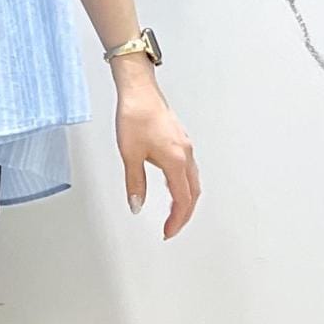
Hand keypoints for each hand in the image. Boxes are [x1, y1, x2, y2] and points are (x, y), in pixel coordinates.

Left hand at [112, 66, 198, 238]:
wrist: (139, 90)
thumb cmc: (135, 116)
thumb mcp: (130, 155)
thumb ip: (135, 183)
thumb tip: (136, 204)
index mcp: (176, 161)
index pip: (182, 200)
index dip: (177, 220)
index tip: (168, 232)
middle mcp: (185, 155)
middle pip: (193, 193)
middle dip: (184, 214)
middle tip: (172, 228)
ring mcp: (185, 147)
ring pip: (193, 181)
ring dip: (187, 200)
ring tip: (175, 214)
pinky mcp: (180, 140)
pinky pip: (189, 169)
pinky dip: (185, 185)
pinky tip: (174, 186)